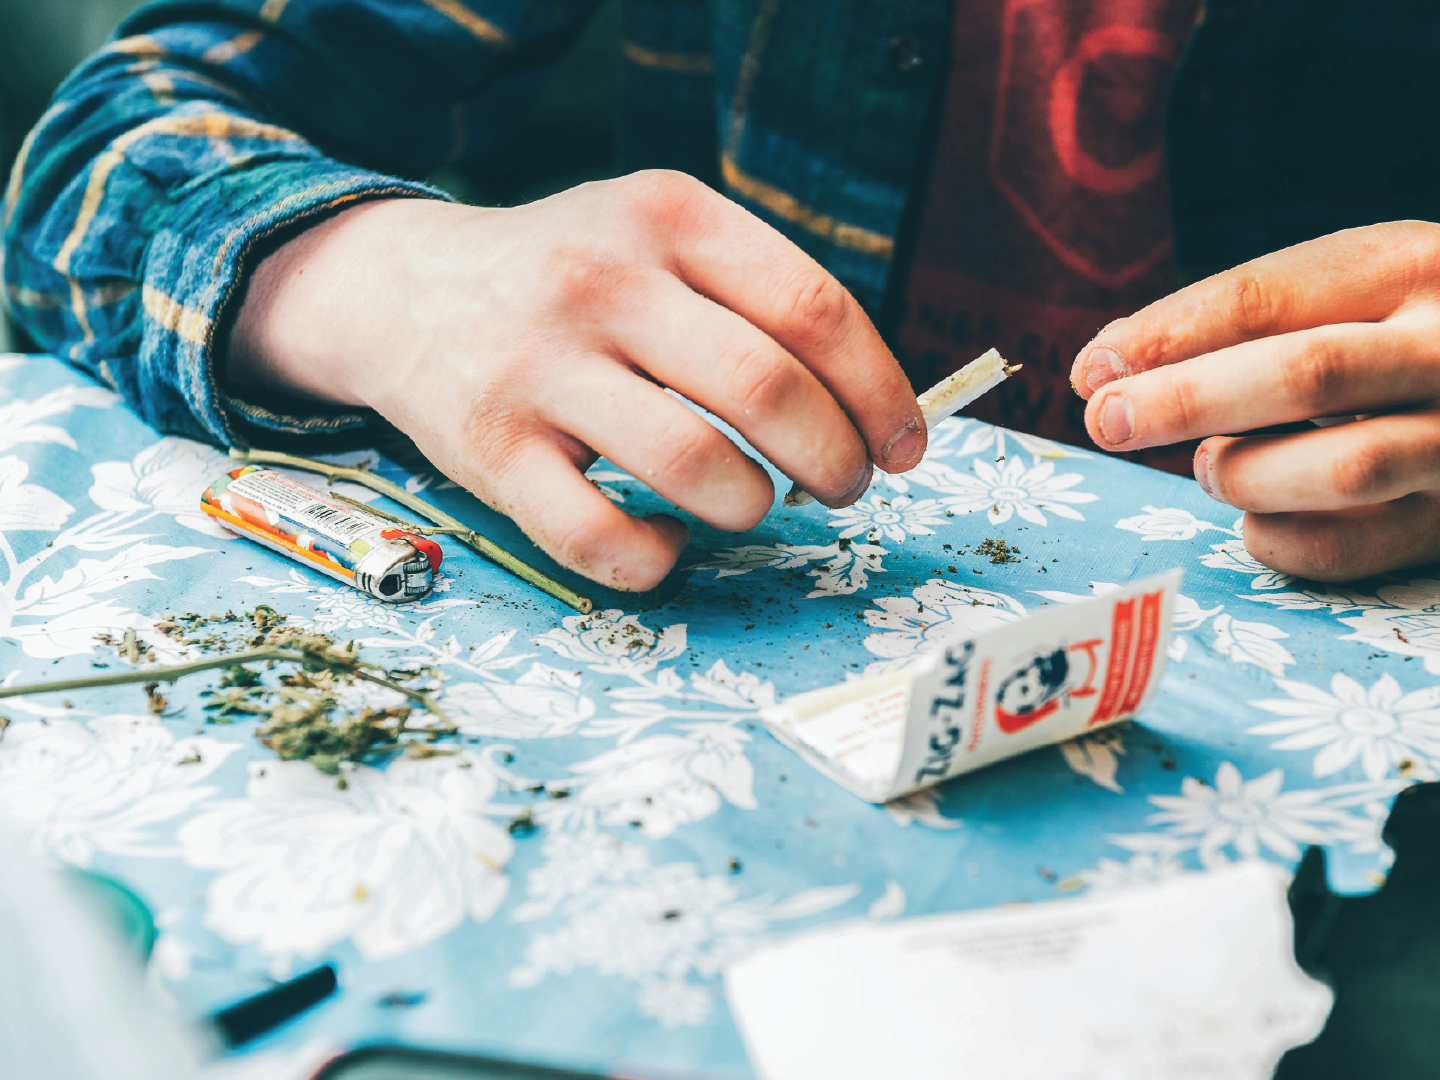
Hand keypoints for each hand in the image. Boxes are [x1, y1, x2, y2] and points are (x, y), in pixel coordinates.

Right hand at [228, 171, 924, 590]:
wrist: (406, 290)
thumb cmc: (572, 278)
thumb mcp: (660, 240)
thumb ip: (759, 300)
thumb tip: (878, 411)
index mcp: (668, 218)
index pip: (814, 309)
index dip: (881, 393)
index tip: (905, 447)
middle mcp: (601, 280)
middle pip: (769, 390)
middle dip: (835, 462)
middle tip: (842, 487)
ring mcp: (538, 367)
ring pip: (696, 470)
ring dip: (753, 508)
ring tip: (751, 503)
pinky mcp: (491, 451)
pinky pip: (602, 541)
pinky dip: (658, 563)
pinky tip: (667, 543)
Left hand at [1071, 221, 1439, 581]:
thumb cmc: (1403, 334)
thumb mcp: (1348, 292)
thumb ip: (1247, 322)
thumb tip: (1103, 369)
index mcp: (1411, 265)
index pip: (1270, 295)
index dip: (1167, 336)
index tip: (1091, 372)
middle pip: (1309, 373)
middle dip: (1186, 400)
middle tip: (1107, 422)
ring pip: (1345, 468)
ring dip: (1244, 473)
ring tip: (1208, 466)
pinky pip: (1355, 547)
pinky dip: (1279, 538)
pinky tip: (1256, 519)